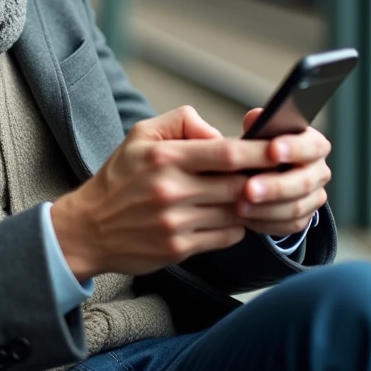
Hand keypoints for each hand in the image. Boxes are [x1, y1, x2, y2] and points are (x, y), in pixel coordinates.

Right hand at [51, 106, 279, 281]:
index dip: (260, 152)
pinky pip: (226, 236)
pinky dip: (236, 226)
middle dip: (264, 180)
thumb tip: (220, 133)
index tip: (281, 149)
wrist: (89, 228)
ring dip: (252, 204)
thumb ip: (182, 122)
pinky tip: (230, 216)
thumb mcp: (141, 135)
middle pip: (238, 185)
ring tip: (256, 194)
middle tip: (280, 174)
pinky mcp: (178, 248)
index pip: (226, 153)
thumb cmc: (119, 178)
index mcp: (164, 158)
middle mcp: (171, 190)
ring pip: (236, 212)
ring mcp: (176, 222)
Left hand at [234, 108, 331, 237]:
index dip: (294, 148)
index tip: (272, 150)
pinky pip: (288, 226)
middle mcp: (319, 171)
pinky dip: (265, 224)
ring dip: (266, 210)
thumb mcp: (260, 132)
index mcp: (313, 145)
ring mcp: (314, 197)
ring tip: (240, 207)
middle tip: (248, 189)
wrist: (264, 174)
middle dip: (275, 187)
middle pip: (304, 182)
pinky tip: (246, 219)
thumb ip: (259, 123)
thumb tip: (255, 119)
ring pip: (296, 208)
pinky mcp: (303, 218)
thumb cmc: (261, 148)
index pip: (312, 146)